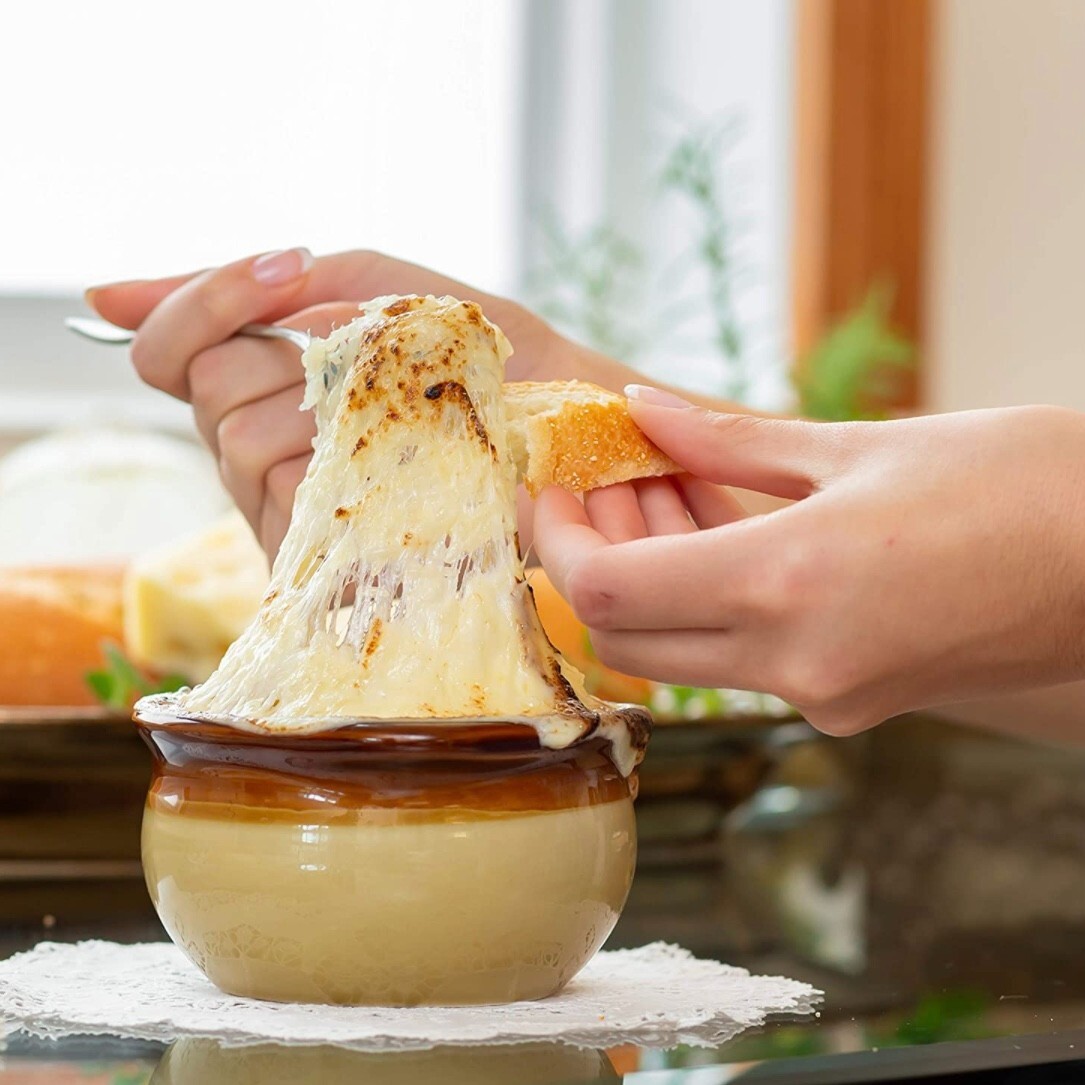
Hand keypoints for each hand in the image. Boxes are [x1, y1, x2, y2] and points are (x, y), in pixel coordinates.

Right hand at [88, 248, 632, 555]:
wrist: (566, 419)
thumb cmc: (475, 356)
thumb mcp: (376, 291)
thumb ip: (262, 289)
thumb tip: (103, 298)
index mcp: (260, 387)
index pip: (170, 350)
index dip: (204, 301)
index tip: (287, 269)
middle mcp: (258, 451)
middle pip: (207, 389)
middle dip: (290, 348)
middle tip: (379, 352)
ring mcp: (288, 507)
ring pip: (242, 439)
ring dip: (334, 399)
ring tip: (411, 405)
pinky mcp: (326, 556)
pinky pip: (298, 492)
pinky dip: (357, 449)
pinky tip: (412, 448)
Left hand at [534, 389, 1084, 733]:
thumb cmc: (1020, 486)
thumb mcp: (858, 446)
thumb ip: (729, 439)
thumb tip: (641, 411)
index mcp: (790, 586)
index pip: (609, 591)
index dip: (561, 539)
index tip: (551, 488)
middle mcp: (795, 663)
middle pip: (629, 634)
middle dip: (597, 557)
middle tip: (610, 479)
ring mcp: (822, 696)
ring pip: (681, 648)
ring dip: (652, 573)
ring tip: (666, 482)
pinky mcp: (847, 701)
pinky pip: (739, 655)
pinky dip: (708, 596)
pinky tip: (718, 522)